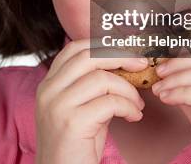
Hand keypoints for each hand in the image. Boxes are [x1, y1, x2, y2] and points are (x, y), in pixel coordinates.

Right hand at [35, 38, 148, 163]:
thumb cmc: (76, 145)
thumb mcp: (81, 107)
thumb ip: (92, 85)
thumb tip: (124, 64)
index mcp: (49, 83)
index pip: (75, 48)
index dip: (103, 45)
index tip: (127, 53)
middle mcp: (49, 90)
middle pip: (88, 56)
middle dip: (120, 57)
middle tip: (141, 67)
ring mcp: (58, 105)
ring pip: (102, 78)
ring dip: (128, 90)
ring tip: (137, 105)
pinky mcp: (72, 122)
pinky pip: (110, 103)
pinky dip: (128, 107)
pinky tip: (133, 117)